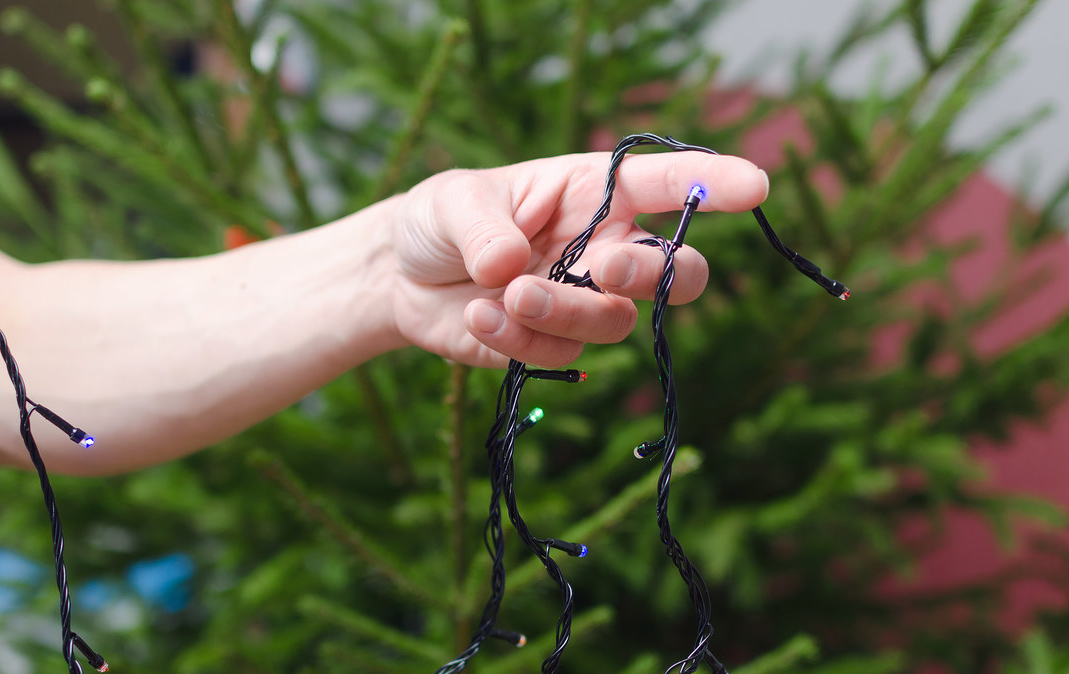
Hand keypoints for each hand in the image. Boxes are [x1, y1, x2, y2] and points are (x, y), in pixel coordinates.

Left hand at [392, 151, 769, 367]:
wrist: (400, 277)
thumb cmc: (441, 219)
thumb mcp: (453, 202)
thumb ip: (485, 229)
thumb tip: (513, 267)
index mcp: (592, 193)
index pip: (664, 184)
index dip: (712, 183)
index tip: (753, 184)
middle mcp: (601, 249)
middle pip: (675, 271)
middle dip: (656, 274)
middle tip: (608, 269)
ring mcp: (581, 302)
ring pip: (615, 321)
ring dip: (566, 311)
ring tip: (507, 294)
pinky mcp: (550, 346)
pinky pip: (558, 354)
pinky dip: (518, 339)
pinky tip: (477, 314)